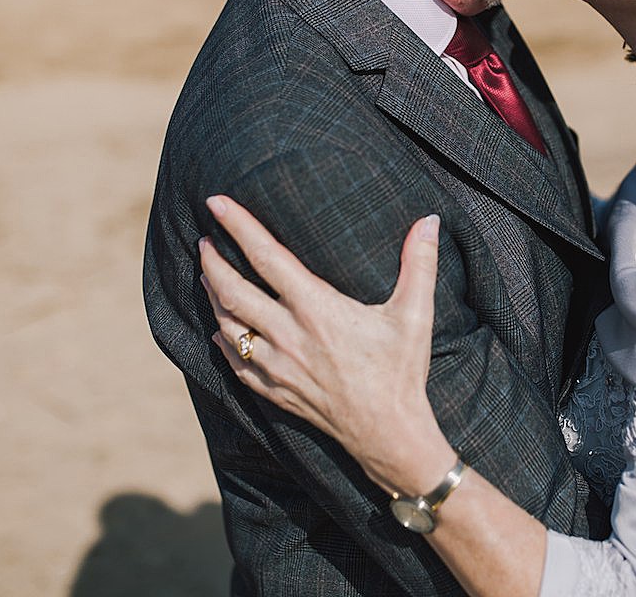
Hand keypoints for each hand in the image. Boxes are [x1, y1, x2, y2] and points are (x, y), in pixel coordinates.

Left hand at [198, 195, 455, 495]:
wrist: (389, 434)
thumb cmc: (401, 371)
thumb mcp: (415, 314)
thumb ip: (420, 263)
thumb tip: (431, 220)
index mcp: (317, 308)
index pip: (267, 256)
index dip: (239, 226)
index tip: (216, 203)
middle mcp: (288, 334)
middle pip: (232, 290)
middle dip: (212, 262)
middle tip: (204, 242)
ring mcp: (276, 366)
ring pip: (226, 325)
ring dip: (212, 298)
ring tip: (208, 277)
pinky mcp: (273, 391)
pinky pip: (233, 361)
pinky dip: (222, 340)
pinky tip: (220, 329)